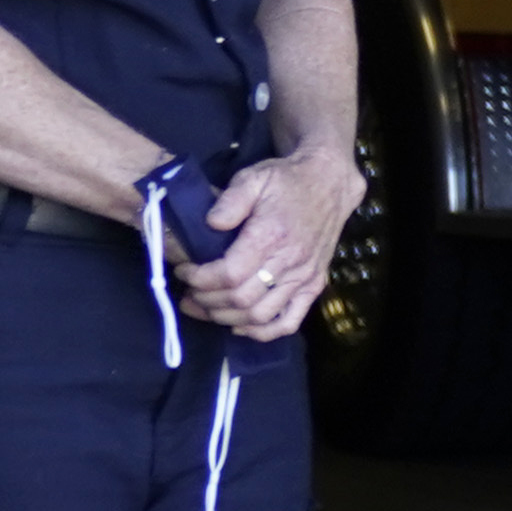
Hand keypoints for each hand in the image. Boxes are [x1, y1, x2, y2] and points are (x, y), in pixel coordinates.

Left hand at [181, 150, 361, 344]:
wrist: (328, 184)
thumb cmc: (286, 180)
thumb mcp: (253, 178)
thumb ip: (230, 200)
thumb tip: (210, 224)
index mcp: (272, 235)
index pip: (230, 274)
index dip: (200, 279)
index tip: (183, 271)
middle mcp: (290, 261)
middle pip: (241, 299)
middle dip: (206, 301)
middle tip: (188, 293)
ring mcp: (304, 277)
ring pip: (260, 315)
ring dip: (226, 318)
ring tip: (205, 308)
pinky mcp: (313, 285)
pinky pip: (289, 321)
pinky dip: (262, 332)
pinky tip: (240, 326)